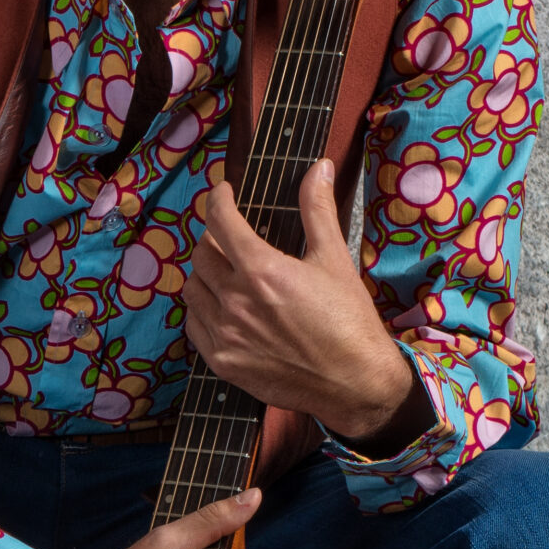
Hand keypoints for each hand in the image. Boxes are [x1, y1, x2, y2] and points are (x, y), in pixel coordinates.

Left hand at [187, 162, 419, 443]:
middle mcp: (236, 301)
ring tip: (226, 272)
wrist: (355, 381)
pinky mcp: (222, 362)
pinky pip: (194, 325)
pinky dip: (202, 309)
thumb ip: (317, 210)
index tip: (223, 193)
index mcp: (263, 271)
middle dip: (214, 238)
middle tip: (231, 238)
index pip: (220, 221)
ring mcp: (225, 334)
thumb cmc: (349, 319)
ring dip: (205, 274)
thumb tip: (319, 167)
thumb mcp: (335, 258)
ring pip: (193, 289)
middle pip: (202, 254)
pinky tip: (222, 307)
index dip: (217, 200)